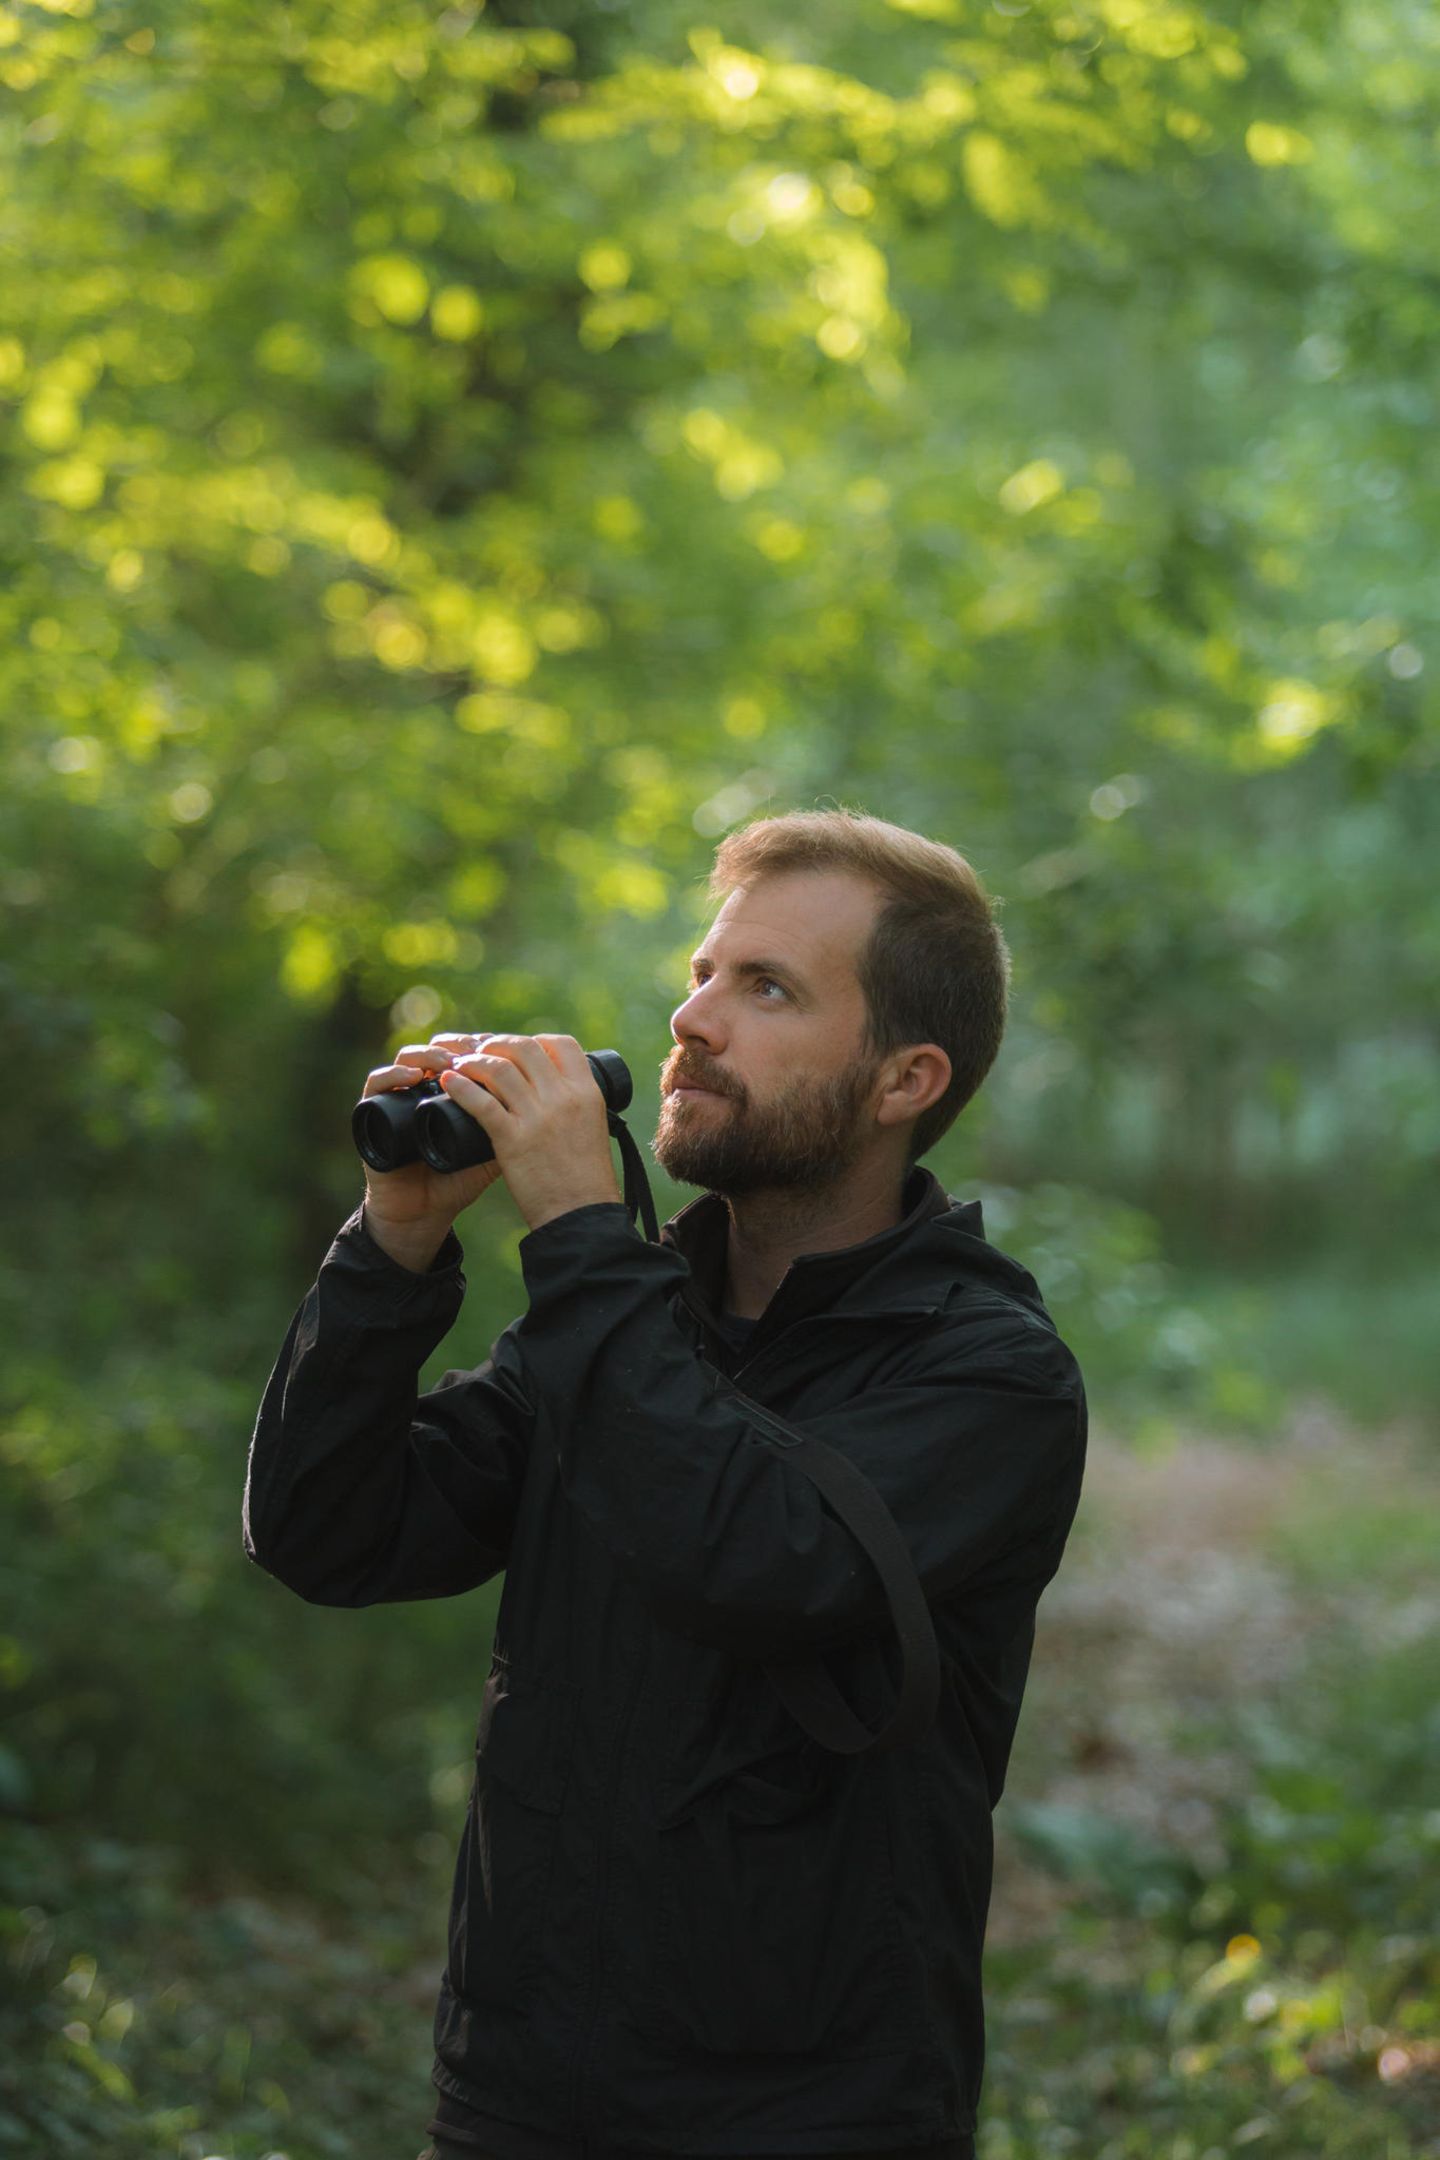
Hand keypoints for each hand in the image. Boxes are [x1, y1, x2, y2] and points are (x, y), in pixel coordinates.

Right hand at [359, 1034, 506, 1262]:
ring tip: (448, 1062)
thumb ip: (517, 1129)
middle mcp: (422, 1088)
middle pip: (438, 1049)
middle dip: (458, 1045)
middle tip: (477, 1049)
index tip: (503, 1048)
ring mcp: (397, 1097)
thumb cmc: (455, 1182)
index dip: (483, 1045)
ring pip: (407, 1058)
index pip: (464, 1053)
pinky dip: (392, 1076)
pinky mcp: (371, 1114)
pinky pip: (376, 1085)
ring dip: (428, 1054)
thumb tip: (553, 1108)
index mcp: (450, 1091)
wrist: (421, 1215)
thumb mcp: (493, 1152)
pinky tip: (411, 1077)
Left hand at [438, 1033, 622, 1232]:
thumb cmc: (586, 1178)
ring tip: (458, 1066)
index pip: (561, 1045)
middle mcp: (564, 1098)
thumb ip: (574, 1105)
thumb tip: (553, 1089)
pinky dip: (461, 1088)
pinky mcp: (513, 1140)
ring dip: (473, 1062)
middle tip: (480, 1053)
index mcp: (587, 1093)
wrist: (581, 1217)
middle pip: (524, 1048)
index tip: (518, 1050)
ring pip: (499, 1069)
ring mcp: (538, 1118)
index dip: (535, 1041)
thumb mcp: (591, 1128)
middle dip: (496, 1044)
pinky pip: (482, 1103)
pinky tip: (447, 1082)